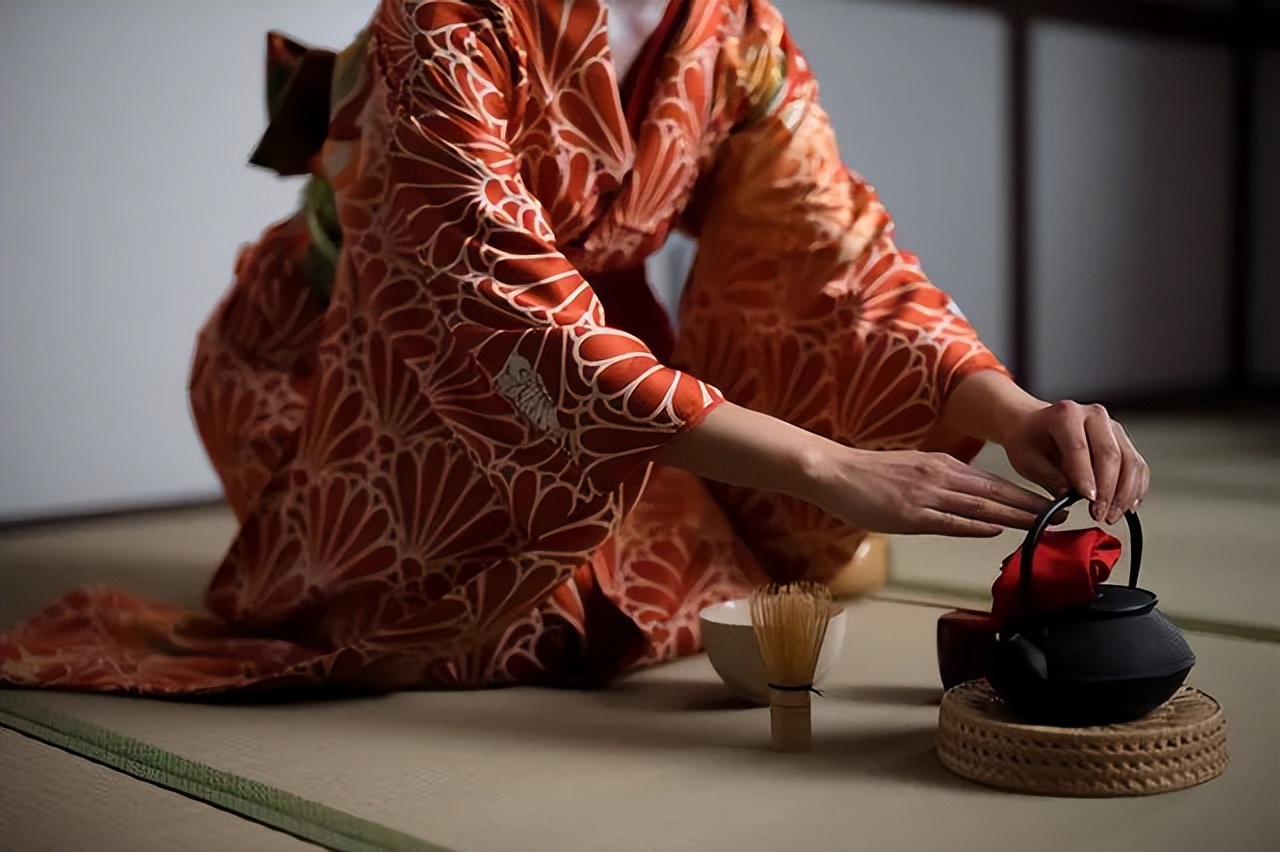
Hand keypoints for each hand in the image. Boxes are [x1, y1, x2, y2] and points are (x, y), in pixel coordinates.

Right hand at [805, 445, 1054, 536]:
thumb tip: (967, 501)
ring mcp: (925, 495)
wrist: (833, 471)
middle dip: (1030, 505)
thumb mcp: (912, 468)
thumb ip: (940, 482)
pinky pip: (950, 521)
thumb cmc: (867, 474)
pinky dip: (976, 526)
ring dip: (1014, 516)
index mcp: (941, 465)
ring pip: (979, 506)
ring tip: (1042, 524)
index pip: (992, 483)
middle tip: (1061, 514)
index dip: (1023, 495)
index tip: (1049, 505)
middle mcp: (938, 476)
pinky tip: (996, 530)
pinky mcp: (909, 514)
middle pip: (994, 493)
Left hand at [998, 400, 1149, 524]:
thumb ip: (1050, 478)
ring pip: (1129, 461)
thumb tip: (1071, 497)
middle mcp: (1094, 415)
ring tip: (1111, 515)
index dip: (1086, 476)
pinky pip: (1137, 466)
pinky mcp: (1123, 442)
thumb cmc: (1028, 440)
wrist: (1033, 426)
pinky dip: (1135, 488)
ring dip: (1124, 493)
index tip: (1088, 499)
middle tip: (1099, 513)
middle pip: (1110, 454)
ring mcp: (1112, 428)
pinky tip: (1126, 506)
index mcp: (1066, 414)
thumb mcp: (1027, 460)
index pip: (1080, 447)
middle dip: (1107, 489)